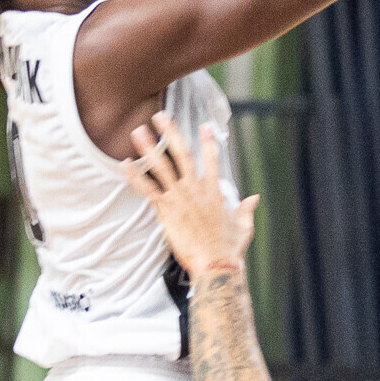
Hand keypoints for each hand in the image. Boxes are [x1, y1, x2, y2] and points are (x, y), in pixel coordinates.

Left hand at [121, 110, 255, 276]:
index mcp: (214, 190)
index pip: (211, 159)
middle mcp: (196, 189)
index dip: (207, 141)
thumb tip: (254, 198)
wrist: (215, 264)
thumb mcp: (243, 226)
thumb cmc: (230, 248)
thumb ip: (247, 209)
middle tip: (160, 116)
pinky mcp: (167, 211)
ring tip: (137, 130)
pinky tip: (125, 164)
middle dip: (171, 133)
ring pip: (162, 166)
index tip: (204, 124)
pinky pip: (148, 189)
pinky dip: (136, 176)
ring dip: (149, 147)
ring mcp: (180, 198)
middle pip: (182, 154)